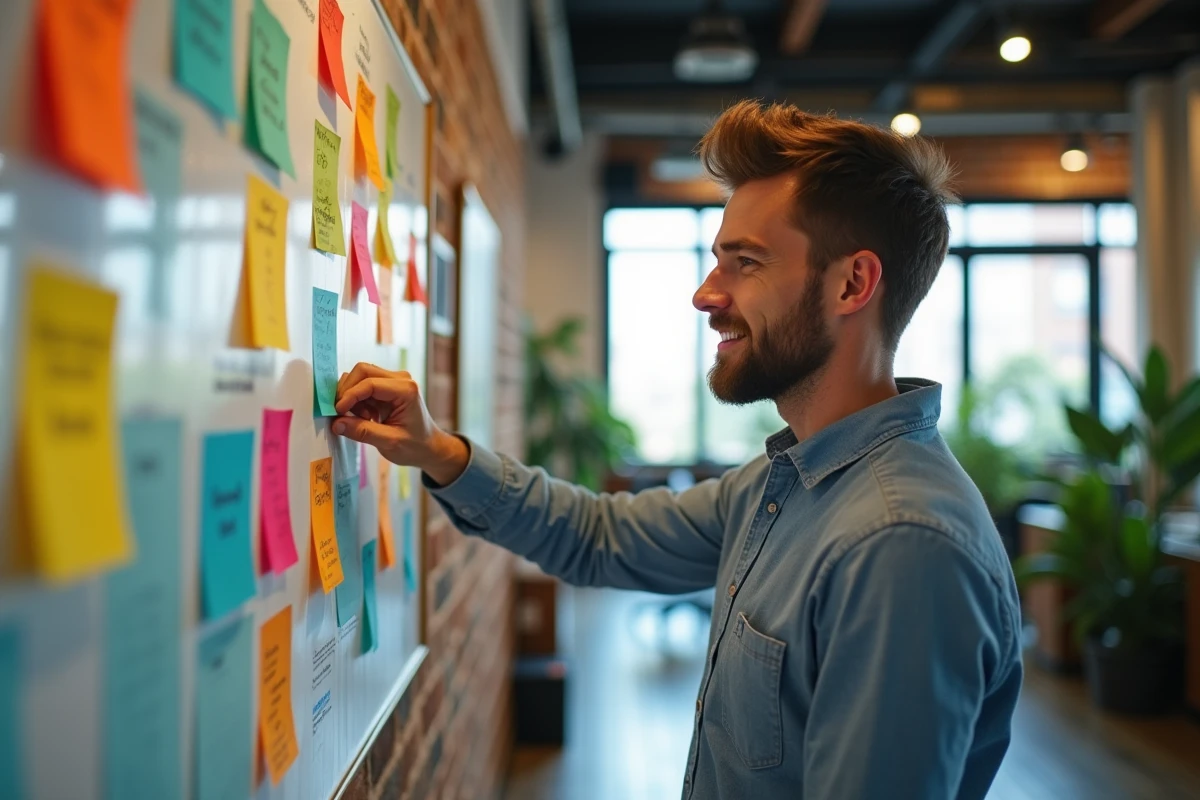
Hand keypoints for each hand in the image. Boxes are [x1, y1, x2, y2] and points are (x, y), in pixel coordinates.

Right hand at [332, 362, 468, 485]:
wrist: (428, 447)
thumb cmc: (415, 446)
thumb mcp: (390, 442)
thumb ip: (363, 432)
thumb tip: (336, 423)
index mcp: (406, 390)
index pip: (369, 383)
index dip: (350, 395)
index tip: (337, 412)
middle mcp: (401, 379)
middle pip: (362, 371)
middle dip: (347, 391)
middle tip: (342, 413)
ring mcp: (393, 380)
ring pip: (360, 376)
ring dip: (352, 396)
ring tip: (362, 418)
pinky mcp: (386, 387)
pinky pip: (363, 384)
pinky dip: (357, 399)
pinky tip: (366, 416)